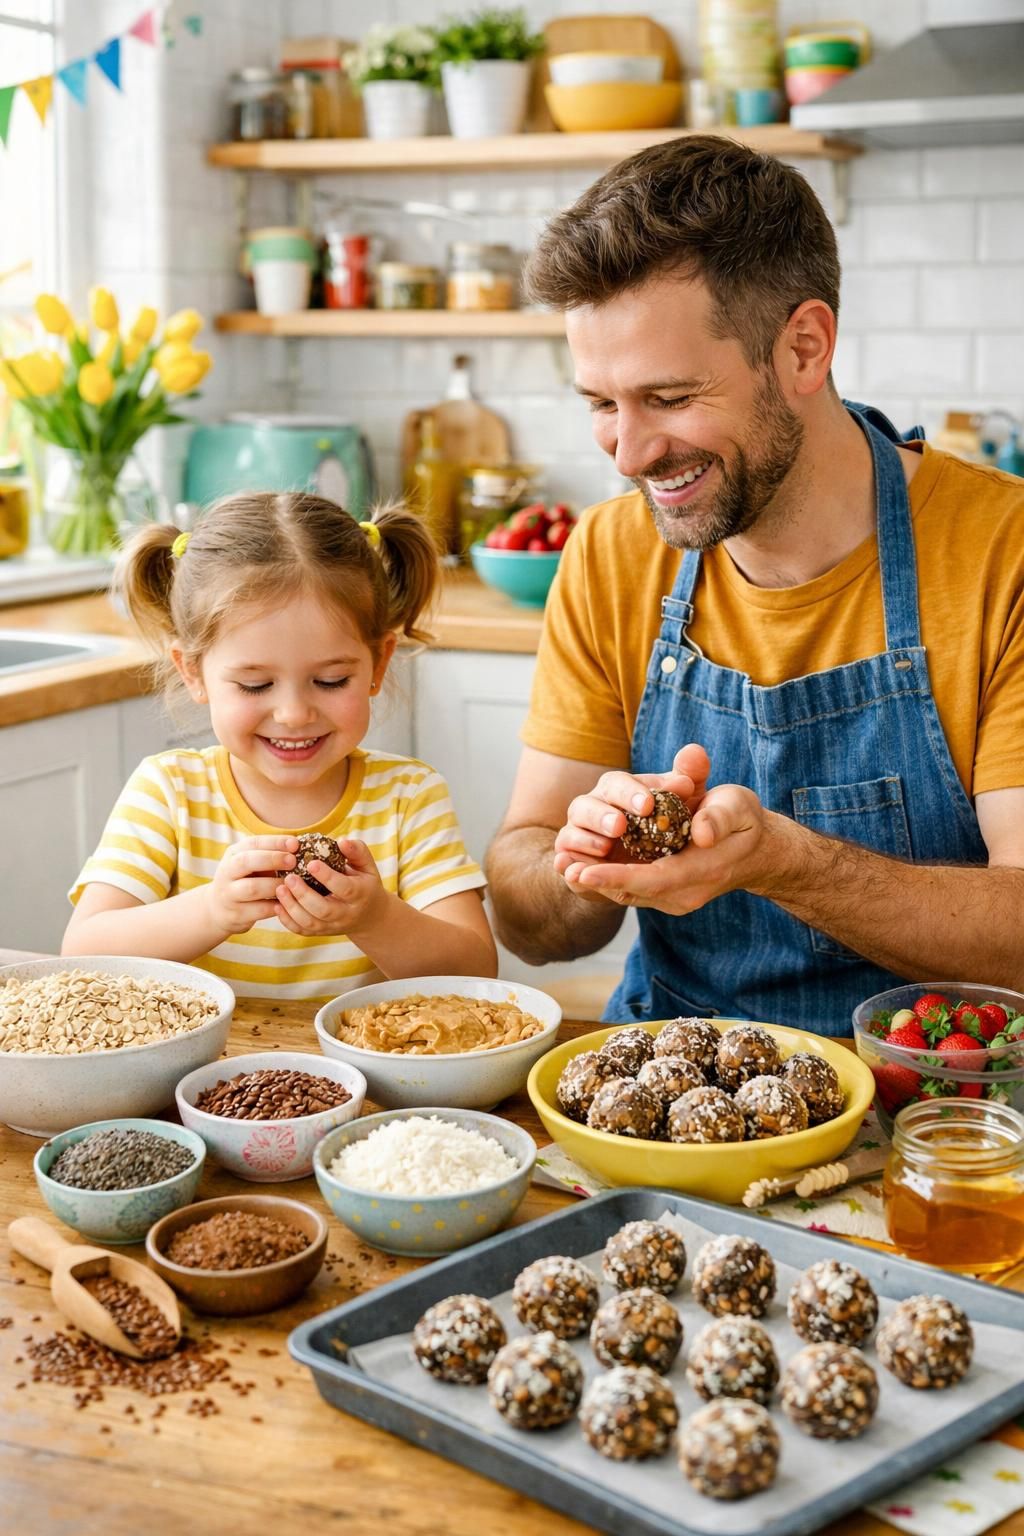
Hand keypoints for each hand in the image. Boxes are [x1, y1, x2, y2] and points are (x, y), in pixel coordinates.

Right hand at [207, 835, 297, 934]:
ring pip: (252, 888)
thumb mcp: (250, 864)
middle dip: (272, 859)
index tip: (295, 844)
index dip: (275, 842)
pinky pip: (258, 910)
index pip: (253, 843)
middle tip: (293, 861)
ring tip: (292, 884)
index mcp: (233, 855)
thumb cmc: (244, 880)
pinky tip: (287, 903)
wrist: (218, 909)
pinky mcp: (236, 915)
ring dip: (275, 885)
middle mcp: (227, 872)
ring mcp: (229, 895)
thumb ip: (269, 856)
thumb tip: (299, 848)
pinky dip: (275, 906)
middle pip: (246, 862)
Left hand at [274, 838, 387, 937]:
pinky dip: (287, 920)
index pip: (344, 888)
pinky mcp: (321, 932)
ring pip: (310, 922)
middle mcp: (347, 914)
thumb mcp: (367, 866)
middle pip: (324, 910)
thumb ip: (356, 851)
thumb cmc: (365, 883)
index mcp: (361, 895)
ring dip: (292, 907)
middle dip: (304, 895)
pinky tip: (277, 905)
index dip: (327, 876)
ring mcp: (333, 926)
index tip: (311, 862)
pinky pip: (302, 930)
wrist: (370, 917)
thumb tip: (341, 841)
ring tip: (279, 889)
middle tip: (289, 877)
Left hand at [556, 744, 777, 914]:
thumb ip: (718, 815)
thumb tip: (700, 831)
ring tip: (563, 868)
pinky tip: (580, 868)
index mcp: (703, 870)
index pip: (654, 879)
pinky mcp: (666, 894)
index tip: (585, 873)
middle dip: (597, 882)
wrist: (757, 850)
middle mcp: (686, 892)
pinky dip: (606, 881)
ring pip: (629, 893)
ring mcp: (675, 898)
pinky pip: (632, 891)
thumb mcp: (737, 806)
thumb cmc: (743, 820)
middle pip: (634, 891)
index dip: (617, 877)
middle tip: (563, 869)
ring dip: (596, 883)